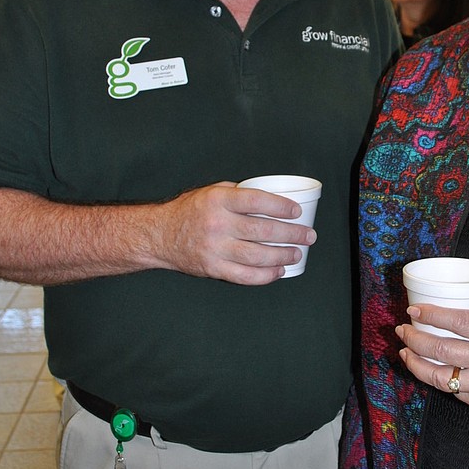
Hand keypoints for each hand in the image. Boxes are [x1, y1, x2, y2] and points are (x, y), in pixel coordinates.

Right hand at [149, 182, 316, 284]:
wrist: (160, 235)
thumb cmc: (190, 211)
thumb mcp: (211, 193)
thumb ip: (239, 195)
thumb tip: (271, 200)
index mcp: (219, 201)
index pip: (257, 201)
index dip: (281, 207)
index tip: (296, 212)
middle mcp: (217, 224)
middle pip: (263, 230)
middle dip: (291, 234)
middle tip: (308, 236)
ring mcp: (214, 248)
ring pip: (257, 255)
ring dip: (282, 255)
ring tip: (296, 253)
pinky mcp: (213, 268)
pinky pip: (245, 275)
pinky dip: (265, 275)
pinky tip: (278, 271)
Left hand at [397, 304, 468, 422]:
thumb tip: (446, 322)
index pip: (456, 321)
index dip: (431, 315)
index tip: (413, 310)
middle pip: (440, 349)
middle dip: (414, 339)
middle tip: (403, 331)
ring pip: (439, 375)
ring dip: (416, 363)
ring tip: (405, 353)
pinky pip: (454, 390)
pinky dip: (440, 379)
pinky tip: (431, 371)